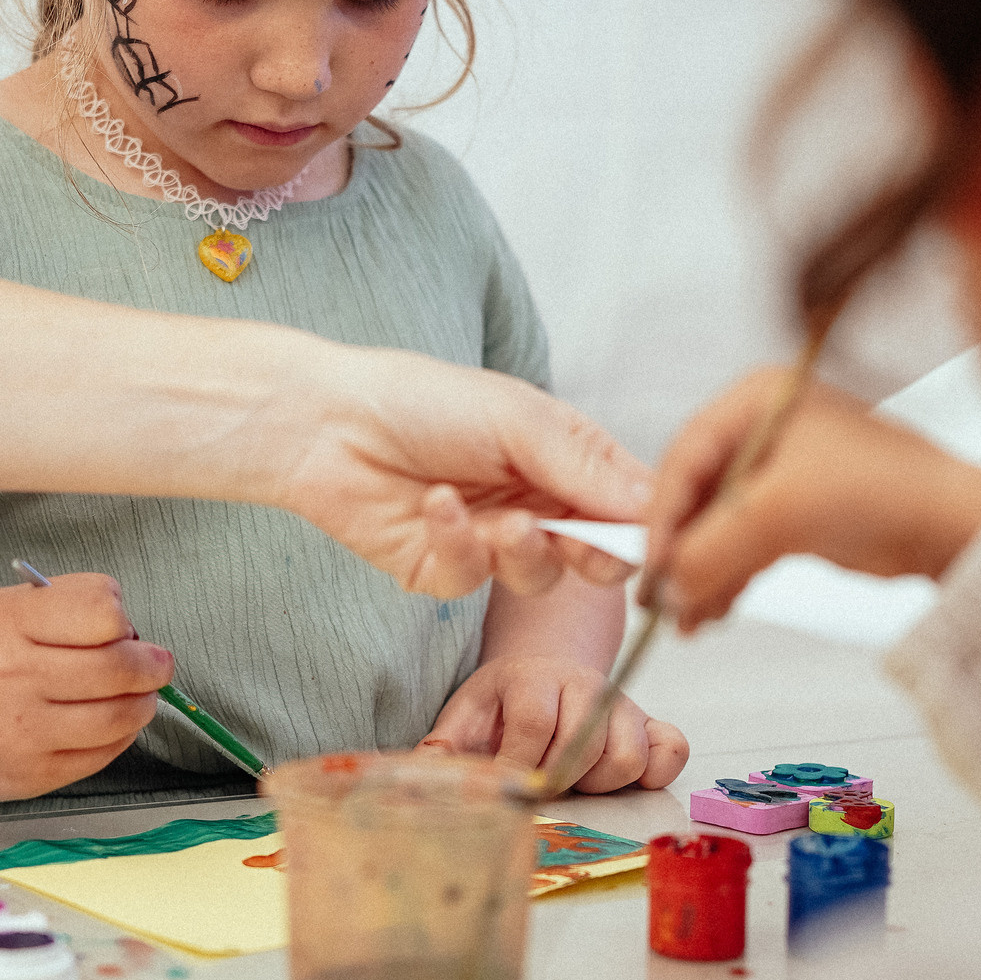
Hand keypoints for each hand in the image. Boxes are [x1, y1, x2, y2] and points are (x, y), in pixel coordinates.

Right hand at [0, 572, 170, 800]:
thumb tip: (133, 633)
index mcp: (7, 624)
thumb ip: (68, 606)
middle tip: (155, 660)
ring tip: (138, 692)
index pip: (100, 613)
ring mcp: (21, 735)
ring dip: (143, 702)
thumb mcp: (5, 605)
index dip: (120, 616)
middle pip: (118, 668)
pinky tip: (110, 721)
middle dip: (150, 663)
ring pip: (118, 718)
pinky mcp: (30, 777)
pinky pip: (101, 755)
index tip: (121, 623)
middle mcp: (12, 680)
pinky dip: (120, 735)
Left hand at [271, 348, 650, 600]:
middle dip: (596, 555)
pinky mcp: (442, 570)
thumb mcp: (519, 421)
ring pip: (538, 576)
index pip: (626, 503)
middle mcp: (534, 503)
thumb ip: (585, 467)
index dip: (642, 525)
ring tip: (503, 522)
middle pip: (596, 554)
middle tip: (581, 542)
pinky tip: (438, 505)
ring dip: (524, 551)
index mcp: (563, 459)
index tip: (649, 536)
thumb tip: (652, 504)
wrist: (328, 420)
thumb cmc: (423, 400)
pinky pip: (472, 579)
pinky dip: (460, 545)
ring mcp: (490, 540)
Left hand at [420, 655, 690, 794]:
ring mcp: (622, 703)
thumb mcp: (467, 717)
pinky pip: (671, 751)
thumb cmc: (502, 708)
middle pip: (583, 744)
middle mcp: (584, 684)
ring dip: (597, 783)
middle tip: (540, 785)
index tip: (510, 788)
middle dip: (557, 779)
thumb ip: (444, 748)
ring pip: (626, 757)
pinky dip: (652, 773)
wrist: (547, 677)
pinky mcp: (651, 722)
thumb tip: (421, 775)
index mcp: (531, 678)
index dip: (521, 764)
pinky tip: (616, 778)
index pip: (534, 723)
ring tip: (573, 780)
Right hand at [643, 369, 980, 632]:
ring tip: (687, 618)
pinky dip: (727, 578)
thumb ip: (711, 548)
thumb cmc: (882, 489)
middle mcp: (764, 428)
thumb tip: (668, 587)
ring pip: (719, 526)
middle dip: (680, 552)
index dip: (660, 516)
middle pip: (697, 494)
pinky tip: (711, 611)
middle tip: (662, 598)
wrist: (952, 526)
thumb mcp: (778, 513)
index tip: (651, 564)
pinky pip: (744, 546)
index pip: (684, 457)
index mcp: (756, 400)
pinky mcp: (799, 512)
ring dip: (701, 573)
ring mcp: (782, 472)